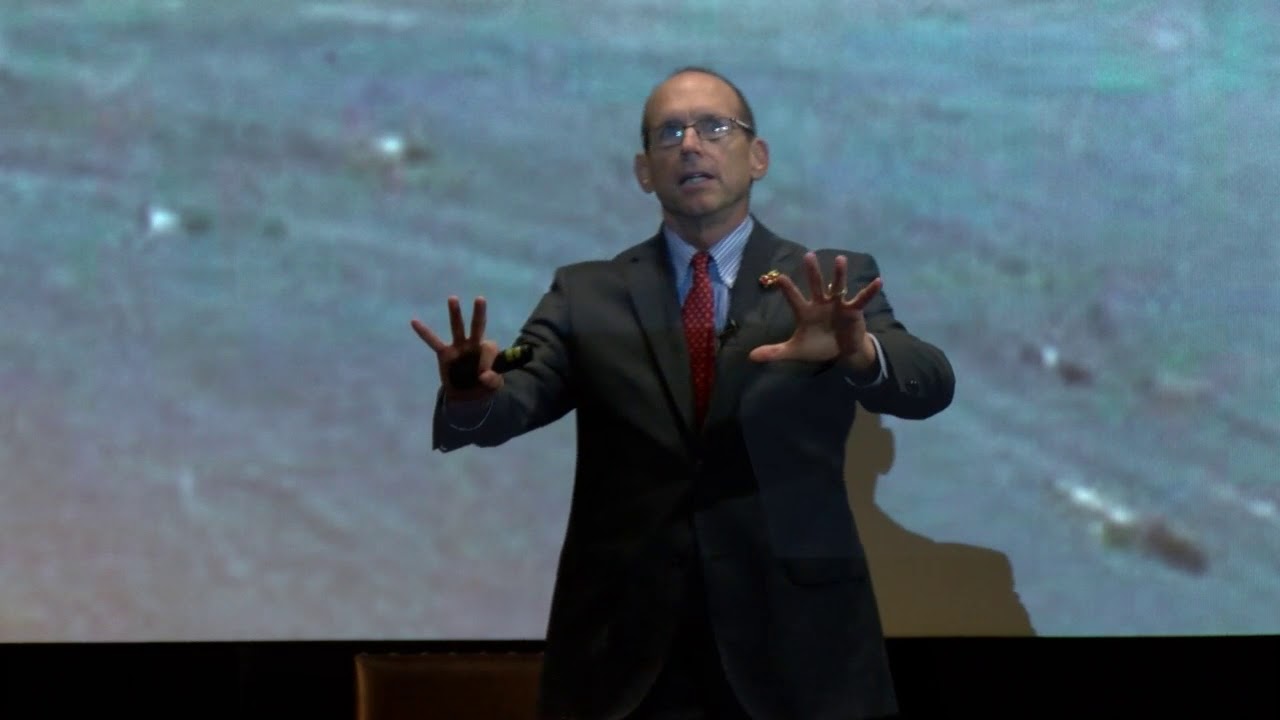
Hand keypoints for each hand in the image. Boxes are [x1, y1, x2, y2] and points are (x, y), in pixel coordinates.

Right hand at [411, 296, 503, 401]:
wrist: (466, 396)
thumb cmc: (484, 387)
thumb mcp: (494, 387)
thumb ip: (493, 380)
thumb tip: (483, 376)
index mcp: (488, 351)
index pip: (489, 348)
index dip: (487, 361)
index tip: (484, 376)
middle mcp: (473, 344)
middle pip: (477, 326)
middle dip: (479, 313)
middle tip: (480, 299)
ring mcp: (458, 347)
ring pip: (457, 328)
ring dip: (455, 314)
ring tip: (453, 298)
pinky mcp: (444, 354)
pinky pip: (433, 342)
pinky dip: (424, 333)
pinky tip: (414, 322)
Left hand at [748, 252, 881, 371]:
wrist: (841, 352)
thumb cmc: (817, 346)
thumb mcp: (795, 350)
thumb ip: (775, 352)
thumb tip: (750, 356)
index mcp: (805, 311)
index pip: (794, 298)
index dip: (787, 289)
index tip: (779, 277)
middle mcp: (821, 303)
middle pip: (816, 285)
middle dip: (813, 272)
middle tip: (808, 256)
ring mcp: (838, 304)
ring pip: (838, 287)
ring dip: (839, 274)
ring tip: (841, 259)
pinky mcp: (853, 310)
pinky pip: (862, 299)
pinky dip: (870, 291)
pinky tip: (879, 281)